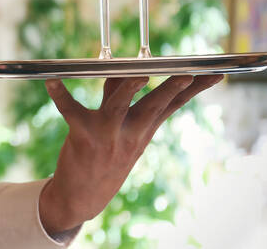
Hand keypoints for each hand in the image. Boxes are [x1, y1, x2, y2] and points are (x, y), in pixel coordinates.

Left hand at [38, 75, 223, 233]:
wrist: (83, 196)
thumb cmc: (105, 155)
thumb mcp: (122, 130)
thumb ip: (120, 96)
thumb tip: (126, 71)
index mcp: (144, 129)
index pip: (174, 105)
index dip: (195, 89)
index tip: (215, 74)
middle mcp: (131, 132)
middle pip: (155, 105)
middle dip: (171, 89)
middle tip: (186, 74)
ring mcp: (108, 135)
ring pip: (119, 106)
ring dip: (127, 89)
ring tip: (137, 75)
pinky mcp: (83, 135)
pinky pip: (71, 111)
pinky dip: (61, 95)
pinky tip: (52, 82)